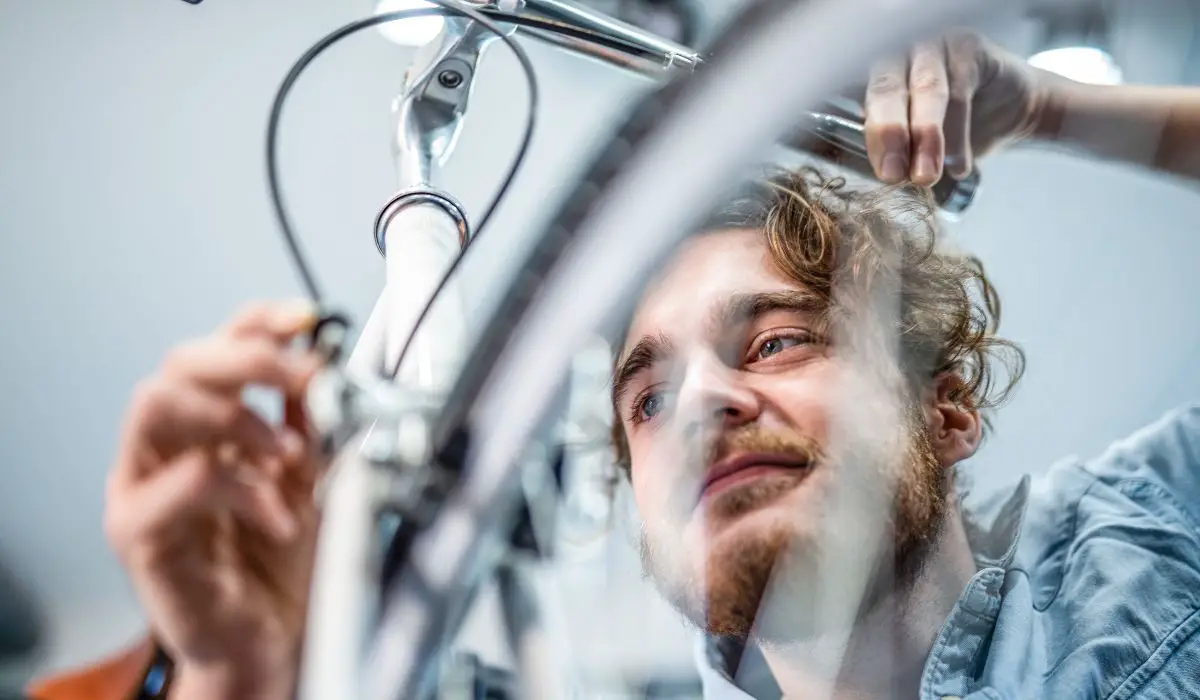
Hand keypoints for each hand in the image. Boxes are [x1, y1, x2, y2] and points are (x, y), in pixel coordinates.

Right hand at [104, 302, 325, 698]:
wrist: (278, 641)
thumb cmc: (287, 565)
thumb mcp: (316, 476)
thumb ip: (314, 422)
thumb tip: (329, 362)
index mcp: (211, 423)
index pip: (219, 346)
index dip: (260, 321)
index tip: (308, 318)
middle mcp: (168, 445)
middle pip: (180, 361)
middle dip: (249, 358)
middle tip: (302, 379)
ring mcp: (144, 485)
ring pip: (157, 403)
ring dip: (236, 417)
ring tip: (286, 454)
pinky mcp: (139, 534)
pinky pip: (181, 484)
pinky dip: (244, 490)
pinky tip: (280, 516)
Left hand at [863, 30, 1048, 185]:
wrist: (1009, 110)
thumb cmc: (950, 126)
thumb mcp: (912, 143)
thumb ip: (890, 150)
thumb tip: (877, 175)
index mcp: (872, 77)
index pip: (853, 97)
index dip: (863, 133)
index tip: (874, 170)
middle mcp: (897, 55)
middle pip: (885, 88)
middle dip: (888, 133)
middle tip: (892, 174)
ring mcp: (931, 48)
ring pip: (926, 89)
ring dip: (926, 137)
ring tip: (927, 175)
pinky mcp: (968, 47)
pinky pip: (961, 90)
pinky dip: (958, 133)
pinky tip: (959, 164)